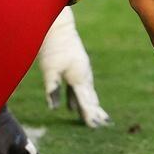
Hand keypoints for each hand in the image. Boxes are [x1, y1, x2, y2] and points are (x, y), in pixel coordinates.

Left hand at [38, 9, 111, 127]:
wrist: (59, 28)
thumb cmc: (53, 48)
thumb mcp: (49, 70)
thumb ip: (52, 89)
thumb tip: (53, 108)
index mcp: (79, 77)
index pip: (86, 101)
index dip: (90, 114)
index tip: (96, 126)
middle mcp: (84, 75)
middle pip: (90, 98)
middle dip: (95, 112)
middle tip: (103, 124)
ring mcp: (82, 71)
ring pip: (86, 93)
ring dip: (89, 106)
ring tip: (94, 118)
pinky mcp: (76, 67)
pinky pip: (79, 88)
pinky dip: (78, 99)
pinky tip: (72, 108)